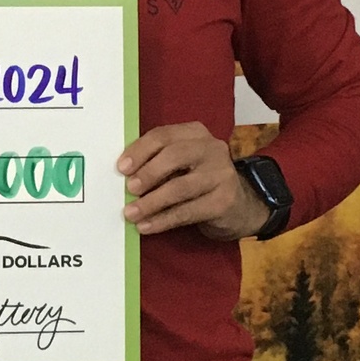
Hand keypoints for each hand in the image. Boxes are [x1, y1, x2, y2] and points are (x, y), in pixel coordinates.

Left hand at [118, 123, 267, 240]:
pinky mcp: (224, 201)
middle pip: (174, 156)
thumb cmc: (198, 181)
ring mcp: (221, 174)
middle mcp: (212, 148)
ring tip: (131, 214)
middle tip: (129, 189)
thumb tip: (124, 175)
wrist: (238, 205)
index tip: (121, 168)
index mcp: (195, 133)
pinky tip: (147, 226)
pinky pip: (187, 212)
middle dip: (148, 173)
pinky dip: (163, 220)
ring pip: (179, 187)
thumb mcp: (181, 164)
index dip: (140, 151)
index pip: (163, 135)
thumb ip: (158, 162)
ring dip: (151, 202)